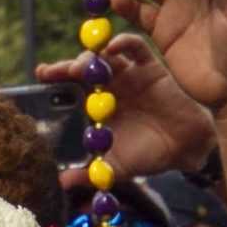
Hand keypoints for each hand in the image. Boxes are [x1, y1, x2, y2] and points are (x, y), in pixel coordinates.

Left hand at [35, 34, 215, 179]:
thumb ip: (90, 172)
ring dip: (90, 58)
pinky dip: (121, 44)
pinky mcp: (149, 66)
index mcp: (99, 104)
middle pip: (83, 69)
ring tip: (80, 67)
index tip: (41, 76)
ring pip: (104, 56)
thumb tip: (61, 182)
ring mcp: (129, 74)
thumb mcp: (115, 167)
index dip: (56, 78)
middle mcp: (111, 86)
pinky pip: (134, 47)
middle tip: (53, 71)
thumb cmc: (149, 156)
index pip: (72, 87)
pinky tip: (109, 50)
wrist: (185, 150)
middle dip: (66, 67)